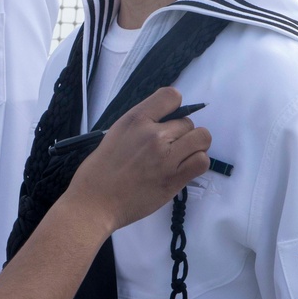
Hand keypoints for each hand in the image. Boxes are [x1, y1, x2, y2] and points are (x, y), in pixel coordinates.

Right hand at [68, 87, 211, 234]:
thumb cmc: (99, 171)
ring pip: (202, 138)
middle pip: (188, 122)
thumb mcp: (115, 134)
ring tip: (180, 157)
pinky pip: (202, 161)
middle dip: (180, 134)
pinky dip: (196, 163)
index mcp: (135, 120)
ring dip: (194, 147)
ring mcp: (166, 157)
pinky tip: (183, 169)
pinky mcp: (174, 178)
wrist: (94, 203)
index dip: (175, 107)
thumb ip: (141, 125)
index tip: (168, 120)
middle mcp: (154, 134)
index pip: (171, 95)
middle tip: (166, 148)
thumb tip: (166, 123)